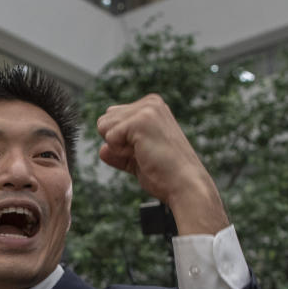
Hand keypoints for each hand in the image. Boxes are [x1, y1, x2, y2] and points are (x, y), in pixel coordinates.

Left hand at [96, 94, 227, 234]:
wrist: (185, 185)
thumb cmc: (167, 175)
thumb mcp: (139, 159)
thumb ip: (120, 151)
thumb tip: (102, 150)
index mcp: (152, 107)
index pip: (113, 118)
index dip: (122, 142)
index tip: (146, 152)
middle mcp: (150, 103)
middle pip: (105, 119)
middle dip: (117, 143)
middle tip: (144, 154)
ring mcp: (146, 109)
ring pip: (104, 126)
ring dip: (119, 147)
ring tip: (144, 154)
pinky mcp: (140, 121)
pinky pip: (109, 137)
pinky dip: (120, 152)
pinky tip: (142, 155)